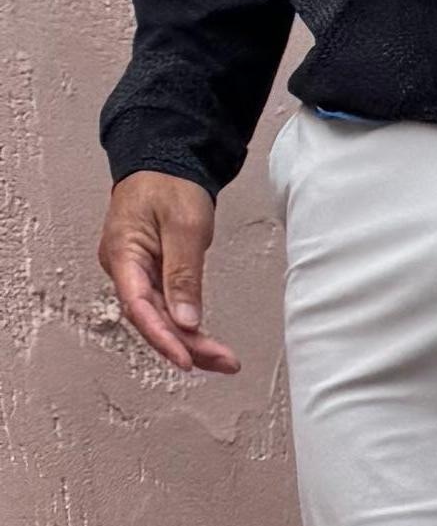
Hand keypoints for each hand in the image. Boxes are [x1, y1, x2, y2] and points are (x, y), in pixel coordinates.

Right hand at [103, 169, 239, 375]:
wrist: (163, 163)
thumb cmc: (169, 185)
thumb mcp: (183, 226)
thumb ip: (183, 275)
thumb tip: (186, 321)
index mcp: (123, 252)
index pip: (138, 306)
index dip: (163, 338)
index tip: (186, 360)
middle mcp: (123, 268)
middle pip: (151, 319)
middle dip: (186, 346)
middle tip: (224, 363)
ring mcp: (135, 274)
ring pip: (160, 319)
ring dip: (191, 343)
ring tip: (225, 361)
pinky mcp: (150, 276)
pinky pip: (166, 309)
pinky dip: (188, 328)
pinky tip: (207, 345)